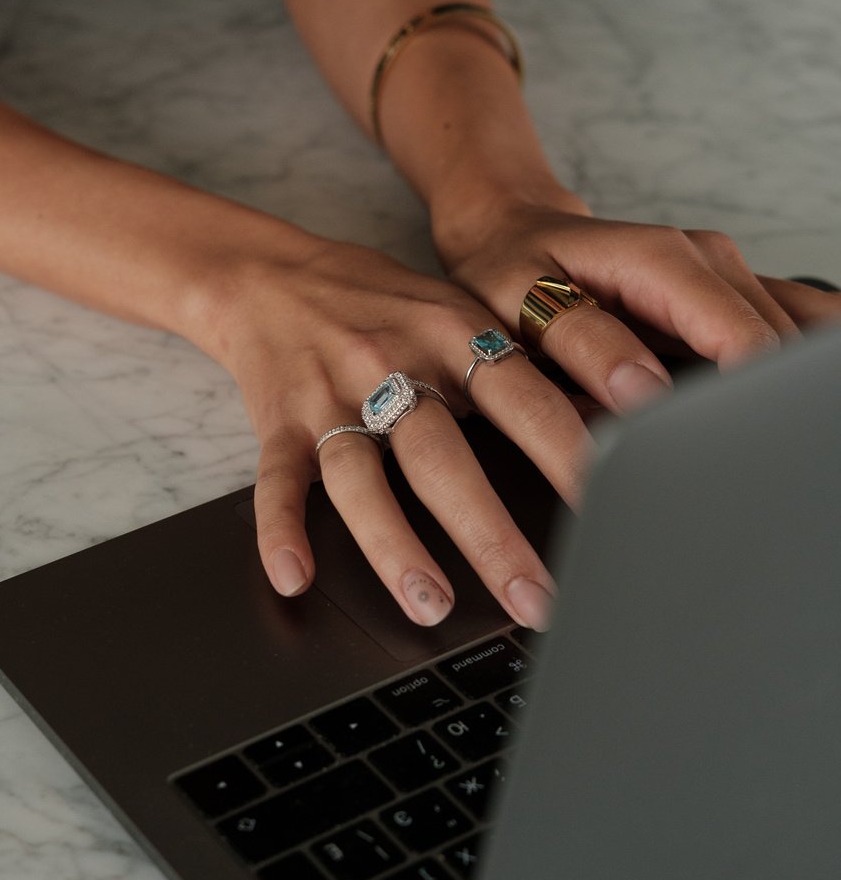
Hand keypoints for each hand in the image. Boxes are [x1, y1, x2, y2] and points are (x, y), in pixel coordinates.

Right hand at [213, 232, 596, 632]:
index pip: (521, 399)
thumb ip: (518, 366)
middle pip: (442, 457)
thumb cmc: (381, 302)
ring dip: (395, 548)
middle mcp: (390, 365)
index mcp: (449, 332)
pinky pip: (276, 482)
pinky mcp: (279, 423)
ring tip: (432, 606)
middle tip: (535, 598)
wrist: (269, 273)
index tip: (609, 508)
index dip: (568, 452)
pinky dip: (281, 531)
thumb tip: (603, 421)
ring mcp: (329, 397)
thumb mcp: (458, 311)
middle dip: (491, 535)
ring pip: (360, 480)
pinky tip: (294, 576)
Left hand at [433, 191, 840, 416]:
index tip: (728, 452)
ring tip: (726, 437)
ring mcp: (723, 279)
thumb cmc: (508, 274)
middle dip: (759, 404)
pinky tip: (751, 404)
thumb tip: (643, 392)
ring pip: (784, 343)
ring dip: (764, 393)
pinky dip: (768, 374)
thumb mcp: (525, 307)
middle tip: (719, 461)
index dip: (747, 399)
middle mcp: (706, 261)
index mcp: (661, 260)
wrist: (509, 238)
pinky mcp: (726, 301)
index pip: (744, 338)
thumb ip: (587, 348)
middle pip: (776, 346)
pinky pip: (776, 332)